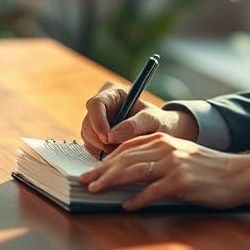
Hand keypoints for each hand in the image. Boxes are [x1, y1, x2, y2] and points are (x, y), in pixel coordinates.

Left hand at [77, 132, 249, 210]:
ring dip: (111, 182)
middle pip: (124, 158)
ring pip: (133, 171)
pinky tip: (127, 206)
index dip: (105, 160)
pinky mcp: (181, 182)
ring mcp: (173, 164)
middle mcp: (165, 148)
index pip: (125, 147)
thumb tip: (128, 173)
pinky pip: (152, 191)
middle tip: (84, 183)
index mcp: (163, 139)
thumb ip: (156, 159)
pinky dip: (137, 199)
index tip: (91, 171)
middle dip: (101, 171)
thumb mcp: (180, 155)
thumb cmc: (208, 169)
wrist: (239, 174)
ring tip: (96, 191)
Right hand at [80, 81, 198, 157]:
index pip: (96, 104)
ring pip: (88, 137)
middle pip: (88, 123)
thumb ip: (134, 125)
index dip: (98, 121)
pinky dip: (102, 153)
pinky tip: (118, 153)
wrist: (161, 133)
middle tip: (117, 149)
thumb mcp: (152, 120)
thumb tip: (111, 136)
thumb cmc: (159, 121)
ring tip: (122, 150)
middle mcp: (102, 108)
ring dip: (102, 148)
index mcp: (114, 95)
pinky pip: (92, 148)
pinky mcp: (97, 138)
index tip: (108, 137)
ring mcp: (98, 123)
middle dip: (100, 139)